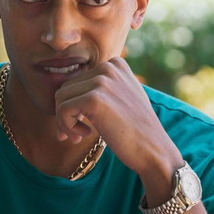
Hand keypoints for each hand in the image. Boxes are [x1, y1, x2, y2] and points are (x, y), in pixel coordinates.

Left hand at [54, 56, 181, 177]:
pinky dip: (67, 126)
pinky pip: (62, 110)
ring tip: (79, 135)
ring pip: (60, 98)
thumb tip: (62, 91)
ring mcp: (101, 82)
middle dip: (66, 113)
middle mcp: (108, 68)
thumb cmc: (135, 129)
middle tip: (77, 134)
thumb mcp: (122, 96)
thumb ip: (101, 87)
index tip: (82, 122)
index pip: (77, 80)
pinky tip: (84, 135)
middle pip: (66, 88)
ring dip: (65, 121)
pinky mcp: (93, 99)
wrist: (152, 149)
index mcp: (115, 64)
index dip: (74, 103)